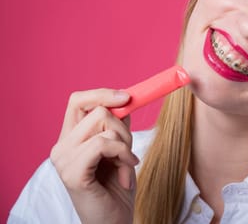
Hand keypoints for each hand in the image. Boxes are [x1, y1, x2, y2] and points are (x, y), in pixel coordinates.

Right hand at [50, 89, 138, 223]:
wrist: (114, 220)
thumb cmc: (117, 187)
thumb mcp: (121, 148)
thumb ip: (118, 125)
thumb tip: (126, 99)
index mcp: (70, 138)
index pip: (78, 100)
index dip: (102, 94)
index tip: (127, 97)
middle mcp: (61, 147)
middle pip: (98, 110)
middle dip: (123, 128)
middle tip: (128, 152)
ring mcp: (63, 160)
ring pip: (105, 125)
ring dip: (126, 146)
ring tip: (126, 166)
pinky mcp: (72, 173)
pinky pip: (104, 144)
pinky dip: (123, 155)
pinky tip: (126, 173)